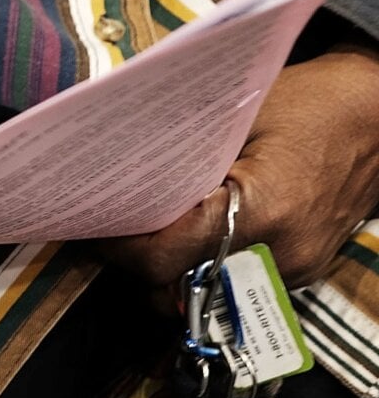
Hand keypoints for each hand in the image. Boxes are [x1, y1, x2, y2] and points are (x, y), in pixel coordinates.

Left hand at [94, 45, 378, 288]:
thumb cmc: (307, 102)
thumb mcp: (235, 116)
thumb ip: (178, 157)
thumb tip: (108, 177)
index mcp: (261, 211)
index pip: (163, 258)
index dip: (118, 246)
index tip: (90, 225)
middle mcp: (279, 253)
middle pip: (176, 289)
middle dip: (134, 266)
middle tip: (107, 229)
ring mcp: (295, 270)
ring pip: (203, 295)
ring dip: (166, 272)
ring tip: (140, 232)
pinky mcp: (301, 271)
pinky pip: (234, 283)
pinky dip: (201, 266)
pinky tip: (184, 234)